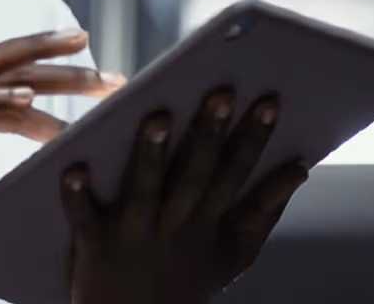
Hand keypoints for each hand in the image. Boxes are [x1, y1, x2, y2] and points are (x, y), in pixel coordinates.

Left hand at [61, 90, 310, 303]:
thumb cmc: (184, 281)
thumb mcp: (236, 254)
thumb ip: (265, 212)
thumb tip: (299, 169)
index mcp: (212, 226)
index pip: (237, 174)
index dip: (254, 140)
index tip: (269, 103)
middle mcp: (177, 228)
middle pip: (196, 175)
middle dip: (210, 134)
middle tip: (220, 93)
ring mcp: (135, 236)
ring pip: (145, 190)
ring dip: (150, 155)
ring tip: (157, 117)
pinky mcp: (94, 245)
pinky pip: (84, 217)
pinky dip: (78, 195)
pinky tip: (73, 169)